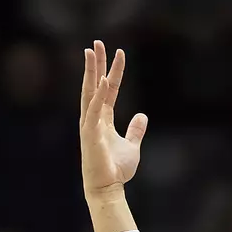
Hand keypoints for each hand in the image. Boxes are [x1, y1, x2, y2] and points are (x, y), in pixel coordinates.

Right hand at [79, 41, 147, 202]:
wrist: (108, 188)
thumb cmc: (116, 169)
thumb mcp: (132, 146)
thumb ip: (135, 130)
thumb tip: (142, 115)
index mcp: (103, 119)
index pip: (109, 90)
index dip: (114, 71)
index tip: (118, 53)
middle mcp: (93, 118)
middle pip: (94, 85)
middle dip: (96, 64)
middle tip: (97, 42)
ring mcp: (89, 124)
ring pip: (90, 92)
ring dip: (91, 71)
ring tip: (92, 51)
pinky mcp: (90, 134)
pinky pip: (94, 110)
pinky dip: (98, 95)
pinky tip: (104, 80)